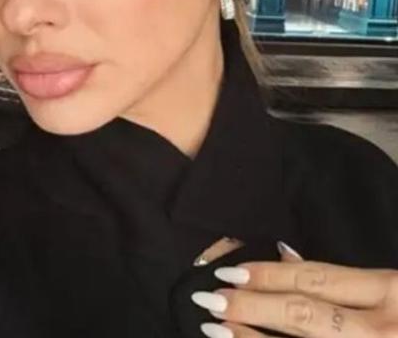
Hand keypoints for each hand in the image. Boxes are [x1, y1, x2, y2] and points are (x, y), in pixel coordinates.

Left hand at [192, 242, 397, 336]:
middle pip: (307, 315)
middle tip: (209, 298)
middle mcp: (388, 330)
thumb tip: (284, 258)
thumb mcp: (397, 288)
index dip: (269, 274)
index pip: (320, 279)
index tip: (228, 271)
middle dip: (252, 306)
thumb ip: (349, 282)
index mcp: (396, 292)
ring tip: (215, 330)